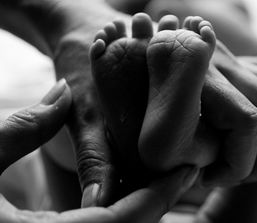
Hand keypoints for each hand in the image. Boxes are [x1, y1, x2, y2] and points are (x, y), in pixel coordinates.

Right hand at [0, 80, 198, 222]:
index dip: (160, 196)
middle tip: (184, 171)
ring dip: (144, 209)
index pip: (125, 221)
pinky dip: (122, 214)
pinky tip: (130, 190)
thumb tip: (62, 92)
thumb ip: (23, 128)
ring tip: (165, 177)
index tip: (188, 170)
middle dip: (159, 203)